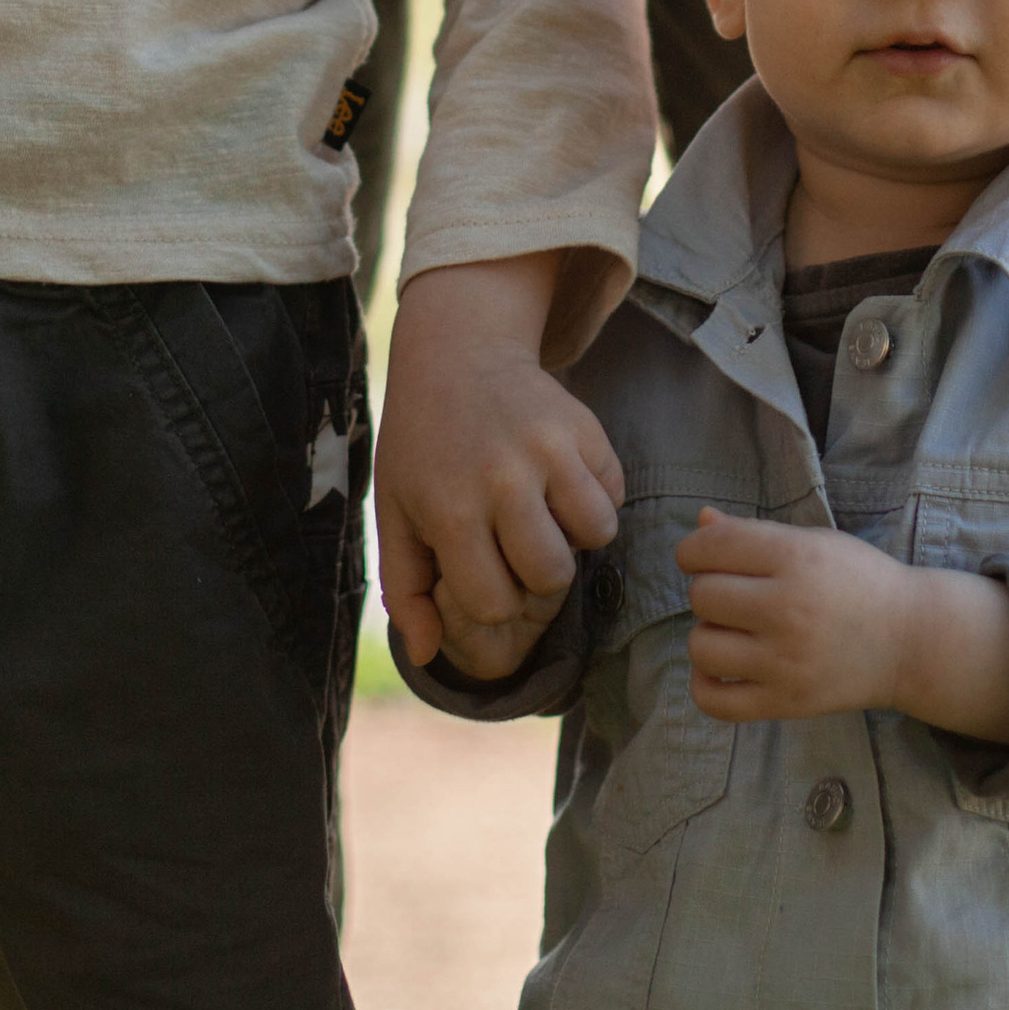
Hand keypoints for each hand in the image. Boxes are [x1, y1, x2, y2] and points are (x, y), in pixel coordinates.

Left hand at [375, 252, 625, 668]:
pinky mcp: (584, 426)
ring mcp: (549, 448)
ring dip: (574, 535)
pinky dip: (597, 498)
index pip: (495, 602)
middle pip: (552, 576)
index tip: (479, 565)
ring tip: (543, 511)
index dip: (490, 596)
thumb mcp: (394, 512)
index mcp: (450, 508)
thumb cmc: (421, 444)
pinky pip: (614, 493)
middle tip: (515, 539)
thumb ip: (406, 589)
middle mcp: (503, 479)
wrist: (456, 354)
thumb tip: (424, 655)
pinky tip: (562, 481)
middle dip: (536, 571)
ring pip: (597, 535)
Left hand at [677, 508, 1008, 741]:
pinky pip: (715, 701)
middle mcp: (788, 609)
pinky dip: (706, 685)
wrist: (910, 641)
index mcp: (795, 558)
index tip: (704, 556)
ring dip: (709, 635)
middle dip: (709, 591)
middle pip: (702, 596)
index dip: (694, 548)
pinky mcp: (786, 702)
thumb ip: (753, 533)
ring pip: (701, 648)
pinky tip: (723, 669)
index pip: (711, 546)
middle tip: (736, 595)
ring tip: (734, 631)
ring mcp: (785, 661)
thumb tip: (701, 522)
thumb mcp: (813, 543)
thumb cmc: (858, 581)